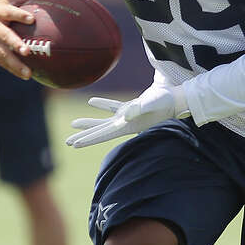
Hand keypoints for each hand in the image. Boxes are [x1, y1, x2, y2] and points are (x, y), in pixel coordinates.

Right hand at [0, 0, 48, 79]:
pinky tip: (24, 75)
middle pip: (4, 35)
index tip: (31, 19)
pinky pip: (1, 61)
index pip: (10, 12)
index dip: (20, 15)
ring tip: (28, 74)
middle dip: (15, 44)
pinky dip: (12, 68)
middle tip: (26, 51)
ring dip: (15, 64)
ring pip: (2, 53)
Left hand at [66, 85, 185, 148]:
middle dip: (83, 136)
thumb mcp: (152, 103)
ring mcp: (126, 116)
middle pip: (99, 131)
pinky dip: (102, 104)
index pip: (103, 134)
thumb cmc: (165, 102)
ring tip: (73, 124)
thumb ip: (138, 108)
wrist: (176, 99)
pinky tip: (90, 102)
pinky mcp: (130, 107)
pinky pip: (112, 106)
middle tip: (67, 142)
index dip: (88, 139)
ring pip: (103, 121)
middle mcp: (124, 124)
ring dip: (89, 123)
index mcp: (127, 126)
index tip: (74, 145)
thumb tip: (124, 114)